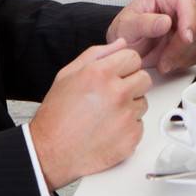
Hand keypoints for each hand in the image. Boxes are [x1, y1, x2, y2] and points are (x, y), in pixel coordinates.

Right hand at [29, 39, 150, 188]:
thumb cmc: (56, 116)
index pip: (134, 57)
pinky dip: (128, 127)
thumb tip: (121, 43)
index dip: (124, 66)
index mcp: (100, 74)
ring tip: (106, 115)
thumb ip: (97, 54)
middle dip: (131, 85)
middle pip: (144, 79)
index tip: (117, 75)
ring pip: (143, 102)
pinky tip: (109, 130)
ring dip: (130, 107)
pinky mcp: (131, 137)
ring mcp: (126, 116)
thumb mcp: (67, 74)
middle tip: (112, 96)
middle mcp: (116, 93)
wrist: (50, 152)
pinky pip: (140, 125)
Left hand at [106, 0, 195, 74]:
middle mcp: (179, 5)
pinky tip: (171, 63)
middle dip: (181, 46)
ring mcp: (187, 22)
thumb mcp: (126, 26)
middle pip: (195, 23)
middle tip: (165, 61)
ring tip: (163, 63)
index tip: (185, 38)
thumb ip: (144, 24)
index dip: (188, 19)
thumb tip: (165, 22)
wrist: (125, 48)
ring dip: (183, 56)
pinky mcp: (192, 39)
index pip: (185, 0)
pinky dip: (187, 61)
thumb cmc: (125, 31)